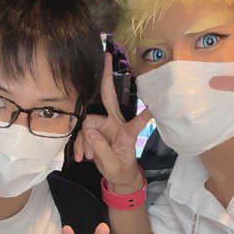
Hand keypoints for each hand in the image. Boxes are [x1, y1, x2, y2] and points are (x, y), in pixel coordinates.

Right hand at [74, 54, 152, 189]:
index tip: (153, 107)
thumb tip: (89, 130)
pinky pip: (82, 134)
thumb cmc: (120, 169)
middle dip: (106, 77)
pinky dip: (79, 146)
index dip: (144, 116)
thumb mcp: (112, 164)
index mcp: (126, 133)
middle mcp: (115, 124)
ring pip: (87, 124)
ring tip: (87, 157)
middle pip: (108, 97)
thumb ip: (101, 148)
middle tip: (107, 57)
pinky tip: (82, 157)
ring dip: (84, 141)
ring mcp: (103, 126)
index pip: (136, 123)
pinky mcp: (93, 131)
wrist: (116, 176)